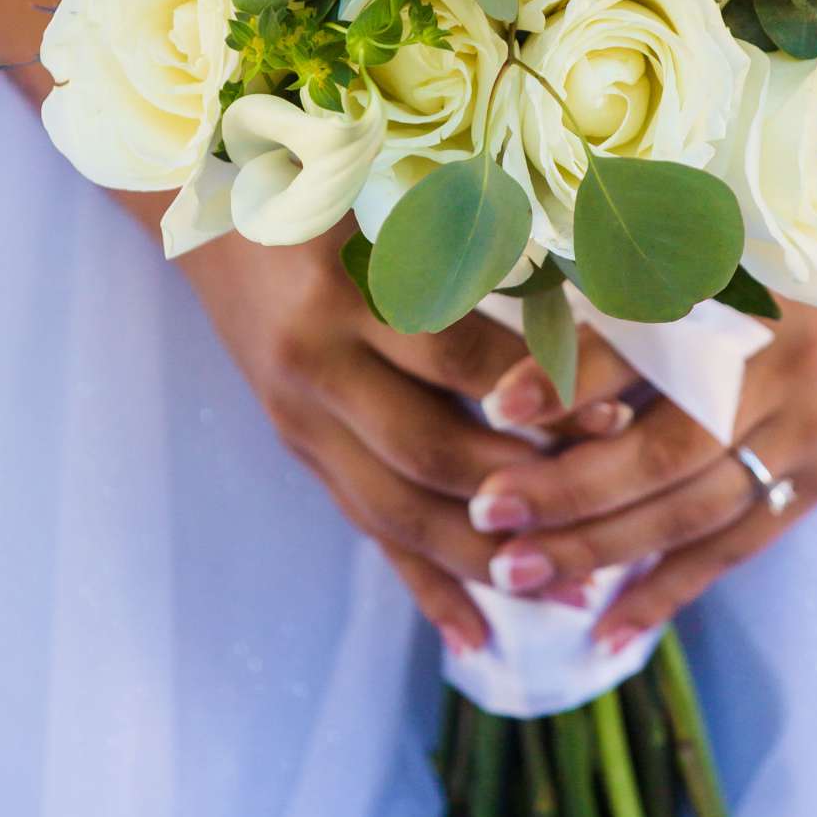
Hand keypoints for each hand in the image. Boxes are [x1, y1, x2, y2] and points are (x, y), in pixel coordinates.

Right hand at [180, 226, 638, 652]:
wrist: (201, 203)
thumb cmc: (315, 178)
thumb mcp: (378, 187)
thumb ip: (466, 232)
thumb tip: (595, 271)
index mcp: (338, 293)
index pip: (452, 355)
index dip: (534, 386)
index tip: (615, 404)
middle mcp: (312, 368)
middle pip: (428, 452)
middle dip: (526, 487)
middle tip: (611, 505)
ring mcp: (301, 422)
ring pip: (400, 514)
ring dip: (490, 559)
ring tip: (575, 588)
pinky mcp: (302, 454)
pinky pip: (368, 535)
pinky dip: (426, 589)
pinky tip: (483, 639)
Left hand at [469, 255, 816, 648]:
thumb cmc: (799, 233)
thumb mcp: (726, 232)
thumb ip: (637, 275)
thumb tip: (524, 324)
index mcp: (751, 291)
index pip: (647, 342)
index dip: (571, 374)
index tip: (496, 402)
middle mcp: (783, 366)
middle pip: (666, 447)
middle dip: (569, 489)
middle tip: (486, 517)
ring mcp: (812, 428)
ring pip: (695, 509)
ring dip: (603, 548)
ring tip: (516, 575)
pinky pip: (739, 543)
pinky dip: (672, 588)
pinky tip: (609, 627)